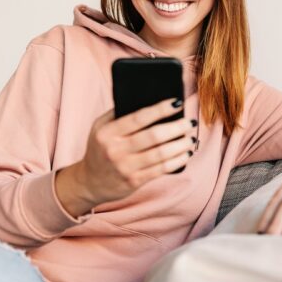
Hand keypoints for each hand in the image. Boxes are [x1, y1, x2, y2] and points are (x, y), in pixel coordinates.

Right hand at [69, 98, 196, 206]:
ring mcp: (125, 167)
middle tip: (189, 122)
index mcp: (107, 132)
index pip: (139, 117)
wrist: (90, 182)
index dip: (161, 109)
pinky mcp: (134, 181)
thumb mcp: (100, 128)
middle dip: (177, 127)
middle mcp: (116, 150)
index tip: (177, 102)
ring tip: (191, 138)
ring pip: (161, 154)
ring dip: (181, 145)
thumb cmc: (100, 149)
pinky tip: (186, 154)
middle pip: (154, 136)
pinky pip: (161, 170)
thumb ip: (118, 113)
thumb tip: (150, 99)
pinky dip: (177, 161)